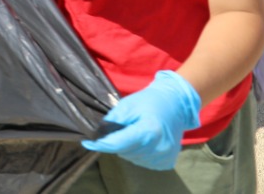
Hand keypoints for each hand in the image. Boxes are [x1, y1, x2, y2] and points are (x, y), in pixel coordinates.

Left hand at [82, 70, 201, 170]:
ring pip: (132, 158)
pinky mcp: (166, 162)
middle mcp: (158, 148)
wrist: (176, 105)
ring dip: (127, 148)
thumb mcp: (128, 104)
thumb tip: (98, 133)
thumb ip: (113, 120)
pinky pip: (142, 161)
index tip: (87, 143)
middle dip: (116, 142)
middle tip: (121, 128)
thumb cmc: (150, 101)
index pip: (118, 144)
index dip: (101, 144)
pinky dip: (138, 153)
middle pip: (124, 152)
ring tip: (135, 132)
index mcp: (149, 131)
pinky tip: (143, 141)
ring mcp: (163, 157)